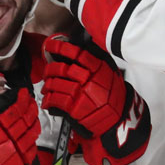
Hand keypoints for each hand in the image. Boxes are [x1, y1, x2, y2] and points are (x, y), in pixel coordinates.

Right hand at [0, 74, 40, 164]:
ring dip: (33, 122)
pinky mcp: (15, 163)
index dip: (22, 97)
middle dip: (30, 107)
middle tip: (29, 102)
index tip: (23, 93)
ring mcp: (11, 150)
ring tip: (31, 116)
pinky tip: (28, 134)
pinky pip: (30, 149)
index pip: (16, 105)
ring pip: (31, 133)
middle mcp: (5, 135)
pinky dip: (31, 139)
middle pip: (26, 117)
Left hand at [41, 37, 149, 164]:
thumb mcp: (110, 74)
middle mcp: (88, 79)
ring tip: (47, 87)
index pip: (76, 53)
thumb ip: (95, 62)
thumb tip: (79, 52)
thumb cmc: (113, 97)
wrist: (117, 119)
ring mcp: (80, 93)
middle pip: (61, 68)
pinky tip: (48, 101)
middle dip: (50, 68)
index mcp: (97, 68)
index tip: (51, 45)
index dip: (60, 47)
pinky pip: (55, 100)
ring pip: (55, 83)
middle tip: (48, 70)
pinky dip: (48, 100)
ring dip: (47, 85)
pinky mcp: (74, 108)